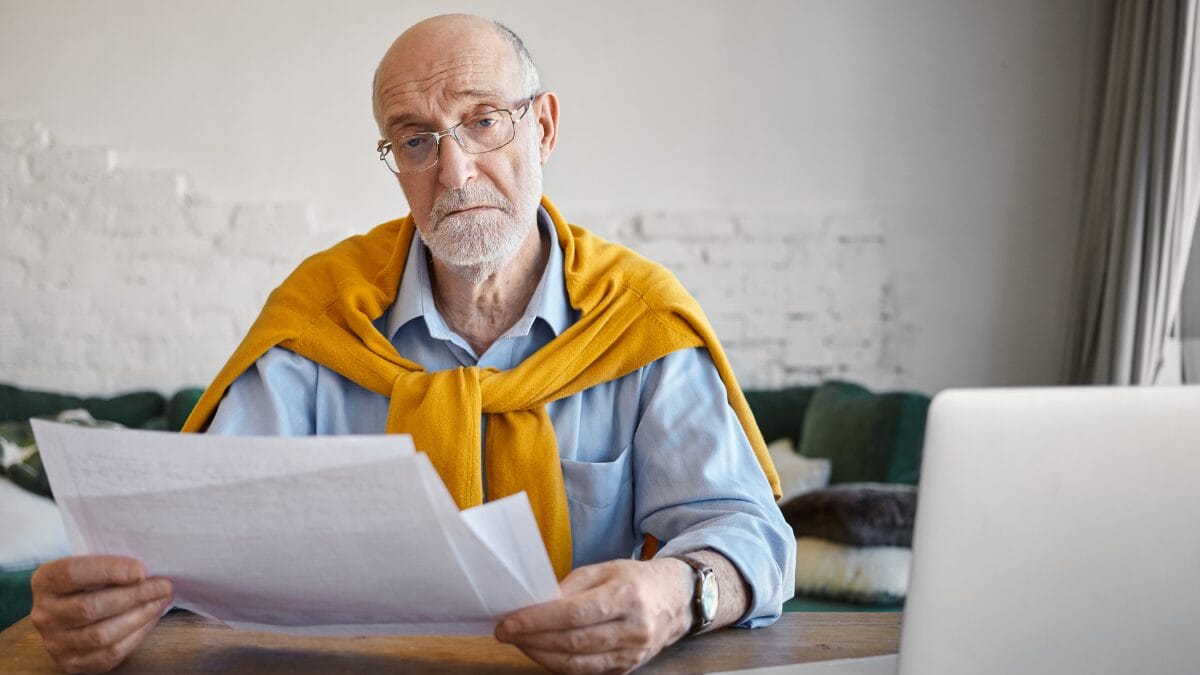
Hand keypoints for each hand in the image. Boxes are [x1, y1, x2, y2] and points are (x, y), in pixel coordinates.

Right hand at [30, 555, 172, 673]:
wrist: (69, 612)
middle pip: (90, 607)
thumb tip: (148, 568)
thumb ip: (110, 564)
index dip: (109, 570)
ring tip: (161, 601)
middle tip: (163, 586)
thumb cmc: (89, 582)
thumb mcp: (89, 564)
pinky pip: (109, 654)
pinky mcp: (71, 663)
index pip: (73, 573)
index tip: (142, 570)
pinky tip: (151, 619)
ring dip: (139, 616)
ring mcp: (55, 642)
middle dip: (134, 596)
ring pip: (101, 635)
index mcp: (45, 581)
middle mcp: (44, 614)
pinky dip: (136, 635)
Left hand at [494, 558, 693, 673]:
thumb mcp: (605, 569)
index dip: (537, 620)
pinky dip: (559, 665)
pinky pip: (586, 672)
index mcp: (626, 596)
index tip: (509, 622)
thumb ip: (571, 586)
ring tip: (520, 643)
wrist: (676, 600)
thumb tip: (537, 604)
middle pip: (572, 642)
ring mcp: (631, 654)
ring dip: (541, 655)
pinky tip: (542, 653)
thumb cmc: (636, 580)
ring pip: (576, 664)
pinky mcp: (626, 669)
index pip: (574, 614)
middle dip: (532, 639)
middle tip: (506, 633)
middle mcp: (631, 629)